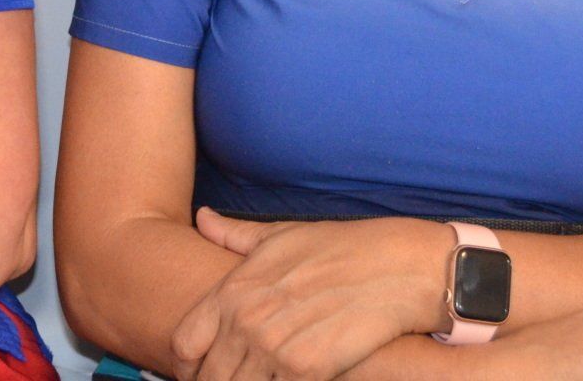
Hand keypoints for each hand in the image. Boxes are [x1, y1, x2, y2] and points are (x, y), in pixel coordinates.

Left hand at [168, 208, 449, 379]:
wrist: (399, 267)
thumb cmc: (341, 248)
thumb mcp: (281, 234)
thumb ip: (235, 235)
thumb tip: (202, 218)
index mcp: (234, 289)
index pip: (183, 342)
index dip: (187, 363)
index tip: (201, 367)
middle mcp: (247, 320)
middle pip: (209, 377)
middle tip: (236, 375)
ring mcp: (275, 347)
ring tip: (264, 377)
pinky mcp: (308, 370)